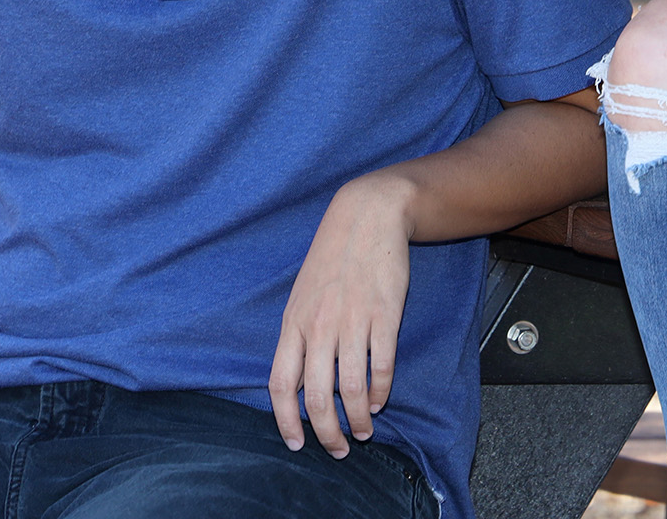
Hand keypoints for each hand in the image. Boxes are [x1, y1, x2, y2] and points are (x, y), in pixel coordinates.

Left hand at [271, 174, 413, 456]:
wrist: (366, 217)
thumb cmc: (332, 259)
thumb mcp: (302, 296)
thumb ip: (298, 338)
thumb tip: (300, 384)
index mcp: (294, 323)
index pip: (281, 385)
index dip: (287, 421)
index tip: (297, 444)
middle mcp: (319, 327)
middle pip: (318, 397)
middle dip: (328, 433)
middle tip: (339, 449)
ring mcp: (352, 321)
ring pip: (351, 389)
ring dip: (359, 419)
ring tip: (364, 431)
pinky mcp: (384, 315)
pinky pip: (381, 366)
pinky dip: (380, 390)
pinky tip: (380, 399)